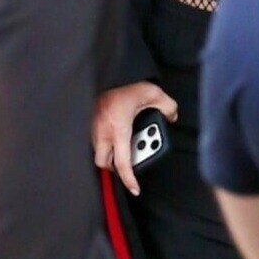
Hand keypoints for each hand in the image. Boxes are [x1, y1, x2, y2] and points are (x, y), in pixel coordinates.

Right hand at [93, 81, 177, 195]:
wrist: (105, 69)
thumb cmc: (124, 81)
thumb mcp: (152, 92)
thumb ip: (167, 106)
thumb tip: (172, 116)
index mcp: (118, 128)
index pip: (122, 163)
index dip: (129, 180)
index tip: (135, 189)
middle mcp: (101, 131)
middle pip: (105, 163)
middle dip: (116, 167)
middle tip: (129, 162)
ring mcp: (91, 127)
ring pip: (97, 152)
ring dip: (108, 154)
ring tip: (122, 145)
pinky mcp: (85, 121)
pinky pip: (91, 140)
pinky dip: (101, 143)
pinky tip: (111, 135)